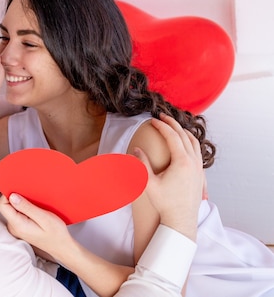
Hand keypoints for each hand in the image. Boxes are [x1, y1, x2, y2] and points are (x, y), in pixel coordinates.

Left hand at [0, 193, 72, 262]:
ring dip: (20, 202)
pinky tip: (33, 209)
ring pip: (11, 209)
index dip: (8, 194)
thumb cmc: (56, 234)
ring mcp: (15, 228)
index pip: (2, 205)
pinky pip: (16, 213)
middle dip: (15, 198)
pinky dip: (23, 208)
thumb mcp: (44, 218)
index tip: (20, 190)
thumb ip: (27, 207)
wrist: (62, 247)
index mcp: (17, 225)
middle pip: (5, 206)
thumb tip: (12, 196)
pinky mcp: (20, 227)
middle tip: (29, 196)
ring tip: (33, 203)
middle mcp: (13, 227)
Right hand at [133, 113, 203, 240]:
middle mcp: (193, 162)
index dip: (161, 126)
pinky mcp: (200, 174)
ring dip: (183, 132)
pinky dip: (190, 142)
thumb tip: (137, 150)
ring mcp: (199, 168)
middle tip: (162, 117)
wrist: (182, 220)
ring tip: (173, 127)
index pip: (172, 136)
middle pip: (184, 135)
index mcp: (181, 161)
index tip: (152, 120)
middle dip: (173, 124)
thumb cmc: (165, 203)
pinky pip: (198, 152)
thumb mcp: (148, 184)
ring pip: (194, 142)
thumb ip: (142, 165)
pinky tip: (184, 145)